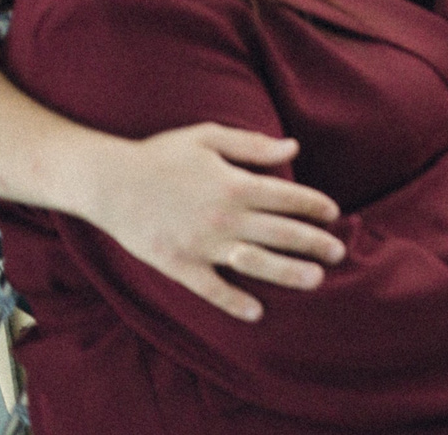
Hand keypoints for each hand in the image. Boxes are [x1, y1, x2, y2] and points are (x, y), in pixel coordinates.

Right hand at [84, 124, 346, 321]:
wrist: (107, 182)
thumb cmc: (160, 155)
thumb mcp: (209, 137)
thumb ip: (253, 145)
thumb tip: (293, 148)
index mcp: (236, 184)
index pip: (289, 198)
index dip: (315, 206)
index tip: (333, 214)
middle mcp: (225, 217)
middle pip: (282, 233)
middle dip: (315, 242)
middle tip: (340, 251)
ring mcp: (202, 245)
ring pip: (256, 263)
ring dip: (289, 272)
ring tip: (316, 280)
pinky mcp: (178, 265)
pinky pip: (211, 289)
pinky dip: (234, 302)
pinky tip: (257, 312)